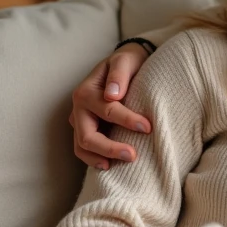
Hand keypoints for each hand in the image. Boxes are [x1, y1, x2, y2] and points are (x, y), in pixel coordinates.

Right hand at [70, 43, 151, 169]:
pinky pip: (84, 149)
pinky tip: (110, 165)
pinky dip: (94, 159)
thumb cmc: (127, 63)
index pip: (107, 110)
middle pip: (87, 135)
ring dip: (100, 157)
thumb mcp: (125, 61)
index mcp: (86, 91)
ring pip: (81, 147)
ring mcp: (79, 121)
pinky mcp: (85, 129)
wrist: (124, 66)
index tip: (148, 127)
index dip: (127, 120)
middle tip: (133, 155)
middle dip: (109, 147)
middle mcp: (79, 108)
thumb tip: (113, 95)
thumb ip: (119, 75)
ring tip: (120, 164)